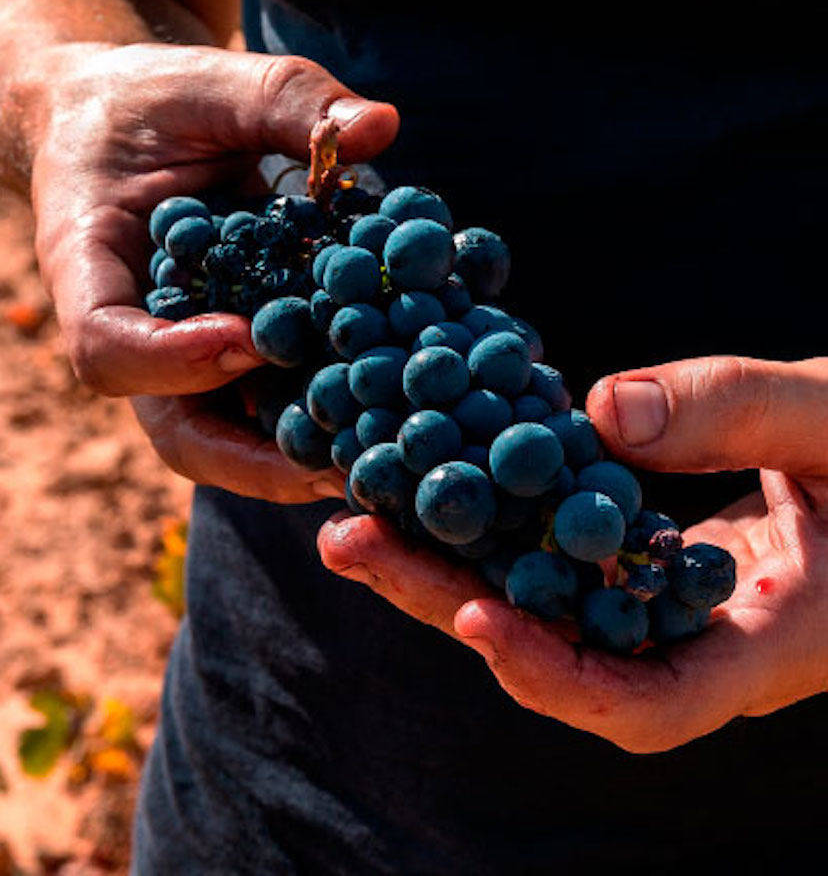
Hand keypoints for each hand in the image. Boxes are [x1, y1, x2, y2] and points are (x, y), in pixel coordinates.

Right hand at [30, 41, 397, 500]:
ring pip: (228, 437)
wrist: (130, 128)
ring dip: (297, 459)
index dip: (172, 360)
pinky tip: (385, 415)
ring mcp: (187, 357)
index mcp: (90, 268)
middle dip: (250, 461)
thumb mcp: (208, 81)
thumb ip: (286, 100)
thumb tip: (380, 127)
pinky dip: (322, 415)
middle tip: (331, 472)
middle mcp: (137, 335)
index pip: (105, 346)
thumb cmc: (153, 102)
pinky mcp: (234, 357)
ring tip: (374, 465)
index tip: (248, 340)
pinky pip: (269, 403)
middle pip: (175, 430)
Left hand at [318, 355, 827, 751]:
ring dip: (442, 564)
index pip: (647, 703)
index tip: (478, 620)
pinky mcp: (634, 562)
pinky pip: (549, 559)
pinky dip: (488, 528)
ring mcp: (656, 605)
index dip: (555, 677)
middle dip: (446, 602)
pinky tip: (429, 486)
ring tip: (355, 514)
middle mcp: (690, 641)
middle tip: (349, 542)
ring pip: (536, 606)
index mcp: (765, 643)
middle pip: (552, 653)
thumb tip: (604, 410)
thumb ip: (740, 412)